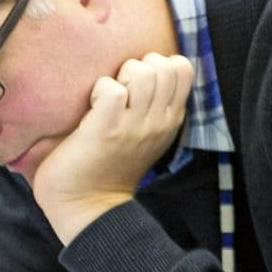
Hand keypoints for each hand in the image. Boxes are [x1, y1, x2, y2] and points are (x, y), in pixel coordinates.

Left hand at [32, 52, 193, 242]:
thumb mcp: (145, 136)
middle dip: (138, 65)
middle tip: (121, 89)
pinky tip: (92, 108)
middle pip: (165, 65)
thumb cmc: (108, 168)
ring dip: (119, 76)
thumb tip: (146, 71)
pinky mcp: (107, 129)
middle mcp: (158, 121)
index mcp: (171, 120)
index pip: (183, 68)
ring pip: (142, 72)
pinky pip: (111, 89)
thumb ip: (153, 107)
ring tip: (106, 99)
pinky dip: (98, 90)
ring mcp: (134, 126)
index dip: (159, 64)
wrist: (87, 208)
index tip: (138, 84)